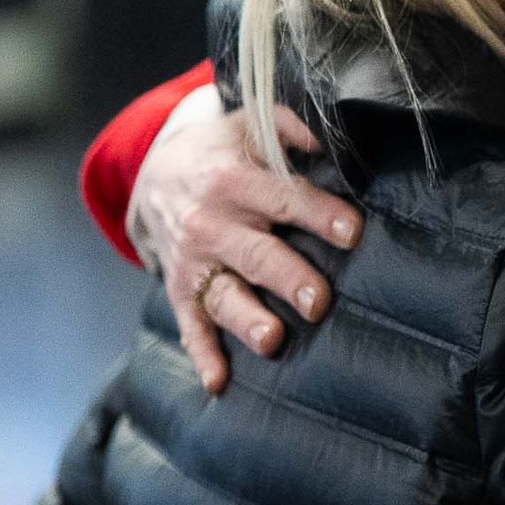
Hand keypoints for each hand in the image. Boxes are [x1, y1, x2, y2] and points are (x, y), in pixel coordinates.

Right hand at [128, 94, 360, 392]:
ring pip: (223, 294)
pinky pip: (191, 324)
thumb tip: (328, 138)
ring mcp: (194, 261)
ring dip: (247, 319)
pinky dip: (202, 354)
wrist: (152, 174)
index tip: (352, 231)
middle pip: (255, 253)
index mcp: (234, 179)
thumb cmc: (220, 152)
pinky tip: (218, 381)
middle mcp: (211, 223)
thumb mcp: (249, 124)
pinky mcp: (181, 290)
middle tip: (318, 300)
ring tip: (272, 339)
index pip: (282, 197)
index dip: (318, 213)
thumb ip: (291, 126)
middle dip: (287, 277)